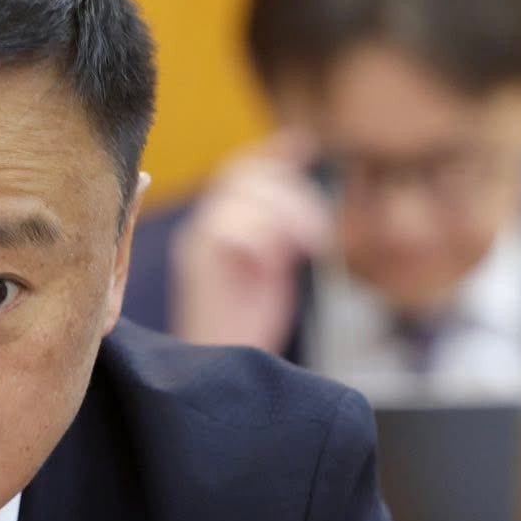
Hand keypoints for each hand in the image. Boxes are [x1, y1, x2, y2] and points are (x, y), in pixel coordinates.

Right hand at [168, 132, 334, 352]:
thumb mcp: (274, 271)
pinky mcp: (198, 263)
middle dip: (293, 193)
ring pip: (242, 199)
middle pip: (246, 177)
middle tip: (321, 234)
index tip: (307, 144)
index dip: (274, 153)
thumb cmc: (245, 330)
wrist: (219, 376)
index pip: (243, 172)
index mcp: (220, 226)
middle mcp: (203, 227)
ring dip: (285, 216)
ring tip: (310, 248)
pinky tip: (274, 267)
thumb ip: (283, 234)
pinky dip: (261, 241)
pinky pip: (229, 229)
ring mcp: (199, 243)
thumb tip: (308, 204)